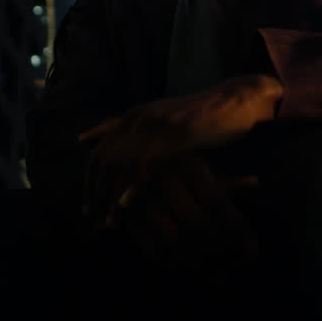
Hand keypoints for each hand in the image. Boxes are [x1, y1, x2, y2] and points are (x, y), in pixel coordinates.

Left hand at [79, 74, 281, 228]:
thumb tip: (116, 144)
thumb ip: (138, 130)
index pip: (98, 150)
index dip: (89, 179)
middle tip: (94, 216)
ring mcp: (155, 125)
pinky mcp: (174, 135)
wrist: (234, 101)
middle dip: (95, 191)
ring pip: (121, 164)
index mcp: (133, 116)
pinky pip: (146, 164)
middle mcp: (138, 118)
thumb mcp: (163, 118)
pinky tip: (127, 204)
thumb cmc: (200, 115)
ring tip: (110, 218)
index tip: (88, 204)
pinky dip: (134, 186)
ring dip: (111, 194)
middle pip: (102, 158)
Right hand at [116, 154, 259, 271]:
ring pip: (174, 240)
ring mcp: (143, 201)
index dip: (235, 227)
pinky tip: (194, 271)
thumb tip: (256, 184)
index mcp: (186, 164)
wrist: (123, 162)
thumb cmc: (175, 168)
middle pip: (196, 223)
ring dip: (200, 262)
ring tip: (219, 274)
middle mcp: (163, 180)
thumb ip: (226, 182)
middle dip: (221, 248)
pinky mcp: (128, 219)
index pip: (215, 199)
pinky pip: (153, 249)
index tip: (251, 248)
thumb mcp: (200, 168)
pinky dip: (175, 265)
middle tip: (237, 263)